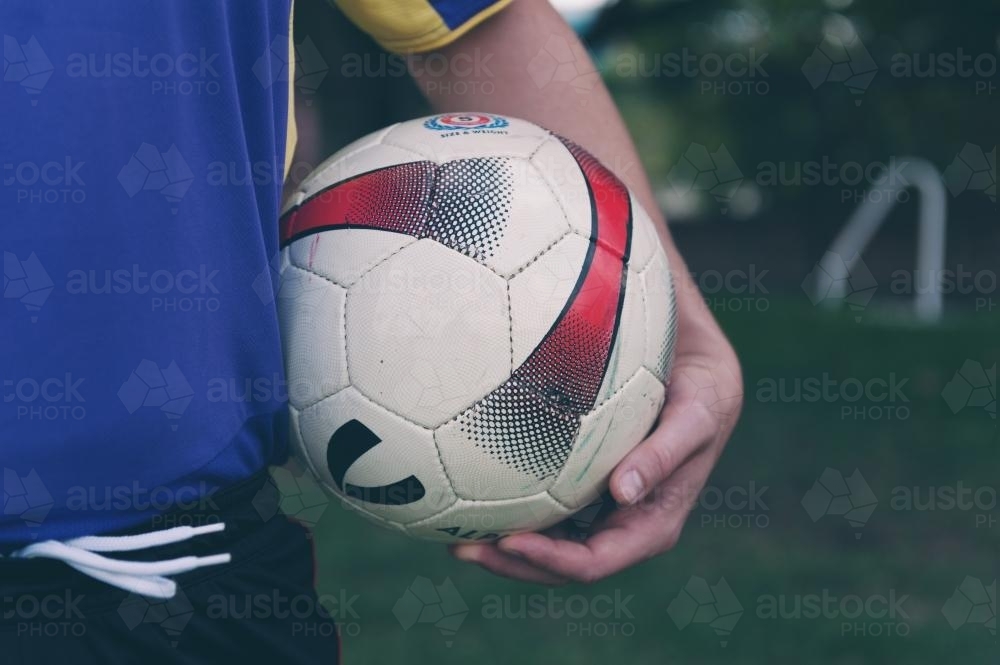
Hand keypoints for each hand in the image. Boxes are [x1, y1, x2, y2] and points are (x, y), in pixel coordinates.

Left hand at [451, 322, 742, 584]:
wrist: (698, 367)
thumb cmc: (702, 391)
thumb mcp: (695, 415)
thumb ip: (664, 454)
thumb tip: (624, 493)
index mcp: (652, 524)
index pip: (594, 562)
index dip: (550, 560)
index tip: (507, 540)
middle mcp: (622, 525)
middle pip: (560, 564)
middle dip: (511, 563)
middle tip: (461, 547)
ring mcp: (601, 509)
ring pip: (545, 542)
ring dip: (501, 545)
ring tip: (452, 534)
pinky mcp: (583, 485)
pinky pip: (543, 507)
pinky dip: (508, 508)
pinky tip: (469, 492)